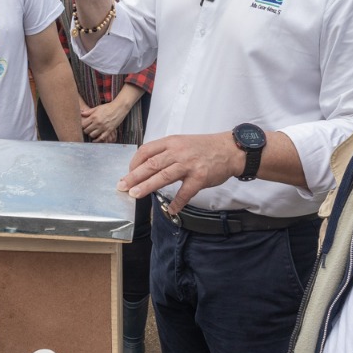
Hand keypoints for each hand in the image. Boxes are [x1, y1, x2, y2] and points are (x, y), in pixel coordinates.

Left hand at [82, 100, 127, 142]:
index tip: (83, 126)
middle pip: (87, 131)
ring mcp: (103, 127)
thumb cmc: (108, 107)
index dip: (82, 126)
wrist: (119, 108)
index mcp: (93, 116)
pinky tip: (95, 140)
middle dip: (86, 131)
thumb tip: (81, 113)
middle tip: (87, 130)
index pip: (83, 125)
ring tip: (92, 133)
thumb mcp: (97, 108)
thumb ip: (89, 112)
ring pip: (93, 135)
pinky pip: (101, 138)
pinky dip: (97, 140)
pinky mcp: (109, 130)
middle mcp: (97, 122)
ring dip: (91, 135)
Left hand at [118, 133, 241, 211]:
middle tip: (122, 186)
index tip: (128, 173)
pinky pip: (185, 192)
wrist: (230, 149)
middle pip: (151, 164)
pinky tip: (170, 209)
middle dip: (133, 176)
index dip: (134, 163)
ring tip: (135, 195)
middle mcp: (178, 152)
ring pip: (163, 176)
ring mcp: (189, 164)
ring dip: (147, 187)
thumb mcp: (182, 142)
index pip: (146, 150)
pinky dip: (177, 202)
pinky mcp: (200, 177)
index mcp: (172, 142)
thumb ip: (166, 152)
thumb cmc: (205, 147)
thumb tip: (147, 165)